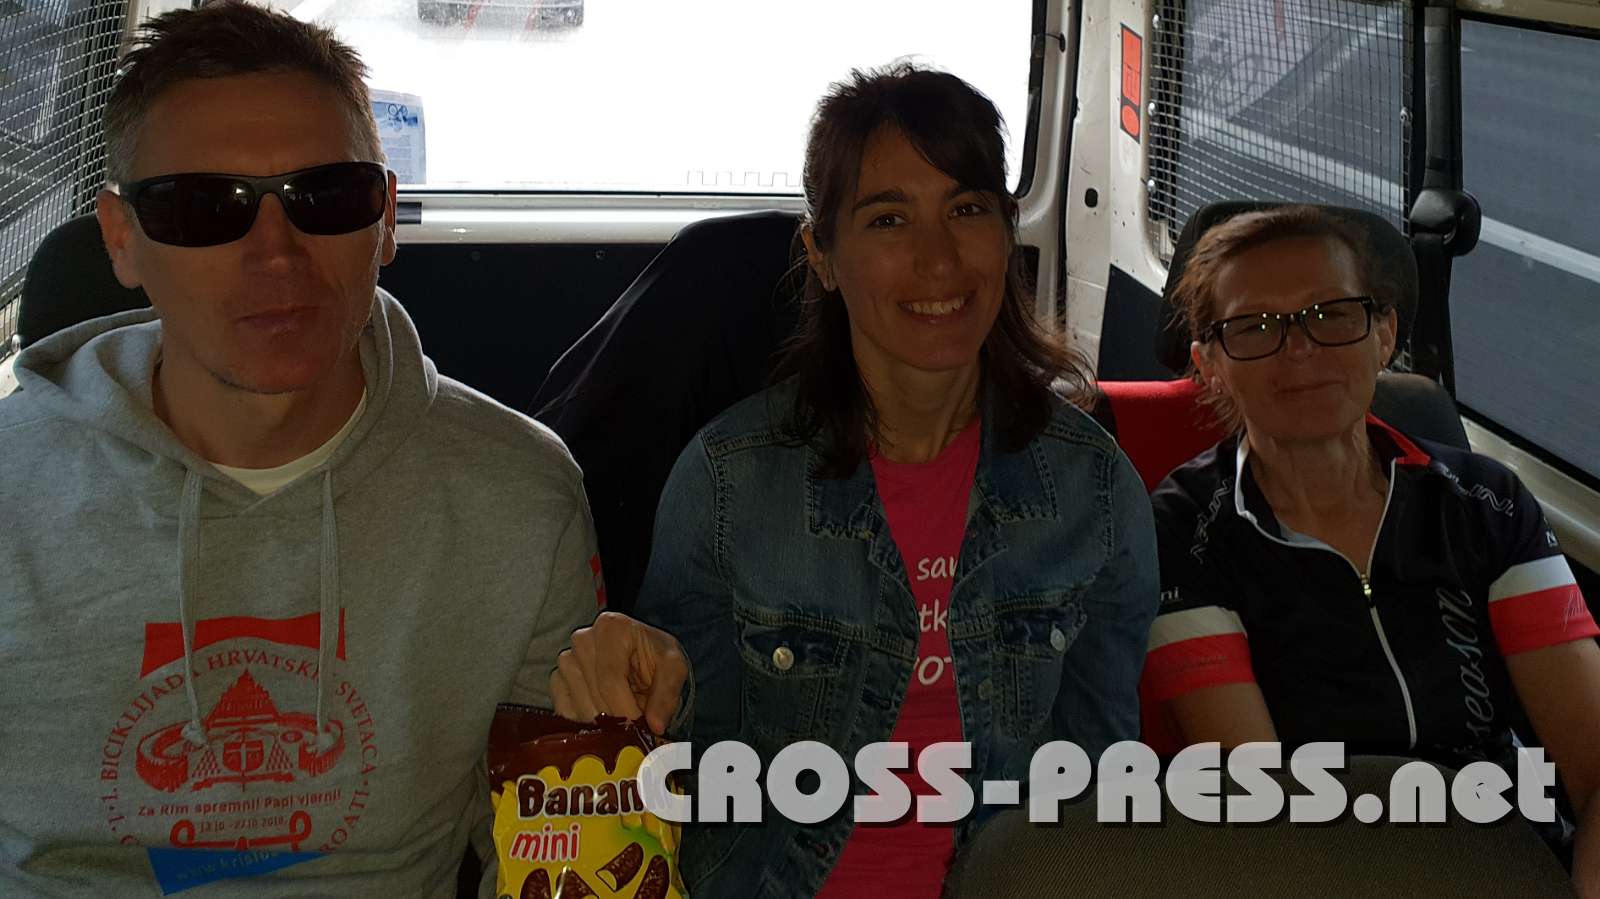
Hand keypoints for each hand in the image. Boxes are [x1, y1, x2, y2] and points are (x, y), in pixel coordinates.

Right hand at [551, 611, 688, 733]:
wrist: (641, 656)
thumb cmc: (656, 657)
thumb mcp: (674, 668)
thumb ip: (667, 694)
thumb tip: (655, 726)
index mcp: (611, 627)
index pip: (611, 678)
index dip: (624, 709)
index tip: (638, 729)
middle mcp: (583, 639)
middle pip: (594, 693)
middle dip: (616, 718)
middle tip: (634, 729)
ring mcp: (566, 659)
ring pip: (578, 704)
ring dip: (601, 722)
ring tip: (622, 720)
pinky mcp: (556, 678)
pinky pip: (564, 709)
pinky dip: (583, 722)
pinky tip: (602, 720)